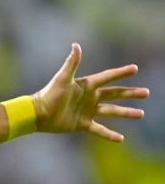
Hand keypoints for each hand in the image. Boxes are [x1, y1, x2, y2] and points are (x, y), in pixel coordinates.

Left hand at [33, 43, 148, 141]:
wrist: (38, 114)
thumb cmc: (49, 94)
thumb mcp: (62, 78)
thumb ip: (71, 63)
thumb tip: (76, 45)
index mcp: (87, 85)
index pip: (108, 77)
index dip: (121, 73)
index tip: (134, 69)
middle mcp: (89, 98)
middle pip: (114, 94)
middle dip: (130, 93)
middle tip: (146, 92)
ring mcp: (87, 111)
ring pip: (111, 111)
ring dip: (126, 112)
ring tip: (141, 114)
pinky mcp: (82, 124)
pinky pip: (99, 129)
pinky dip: (109, 134)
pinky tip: (121, 138)